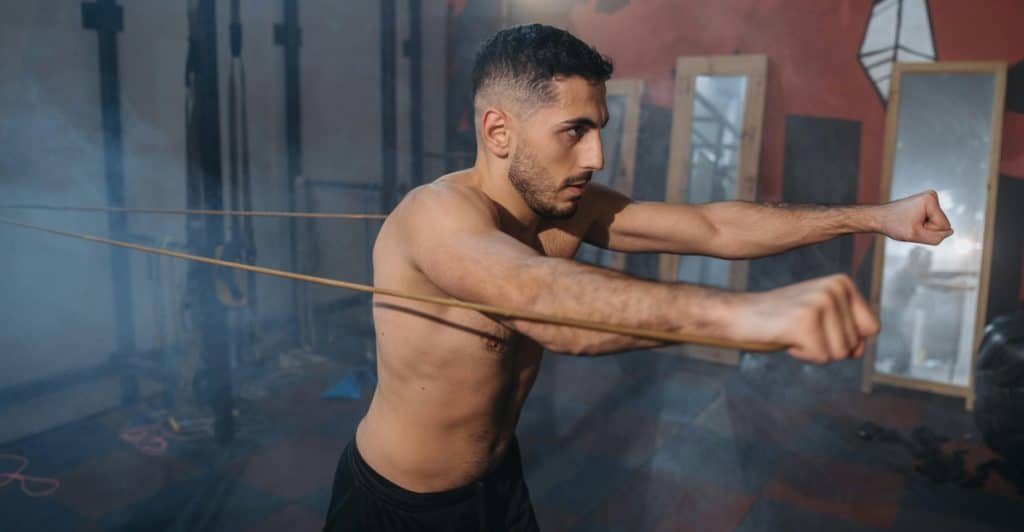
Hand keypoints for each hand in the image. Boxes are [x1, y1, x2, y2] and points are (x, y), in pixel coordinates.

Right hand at [729, 274, 880, 363]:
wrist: (737, 314)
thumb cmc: (779, 319)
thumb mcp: (822, 318)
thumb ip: (848, 330)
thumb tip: (858, 351)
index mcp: (843, 283)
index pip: (872, 329)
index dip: (845, 337)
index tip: (817, 325)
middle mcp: (835, 288)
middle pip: (855, 344)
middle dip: (826, 346)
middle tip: (798, 328)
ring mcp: (821, 302)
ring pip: (839, 353)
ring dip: (814, 351)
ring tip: (792, 331)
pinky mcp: (806, 321)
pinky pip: (821, 358)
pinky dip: (801, 354)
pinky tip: (785, 336)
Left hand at [881, 190, 953, 244]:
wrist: (879, 218)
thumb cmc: (893, 224)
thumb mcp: (915, 236)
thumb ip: (936, 237)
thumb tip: (950, 233)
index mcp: (930, 200)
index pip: (944, 226)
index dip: (929, 231)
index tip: (914, 226)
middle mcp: (932, 196)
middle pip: (942, 224)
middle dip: (927, 229)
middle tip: (911, 225)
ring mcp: (929, 199)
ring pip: (937, 224)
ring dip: (924, 227)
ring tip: (910, 223)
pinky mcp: (926, 204)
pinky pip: (932, 221)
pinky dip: (921, 224)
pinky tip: (911, 220)